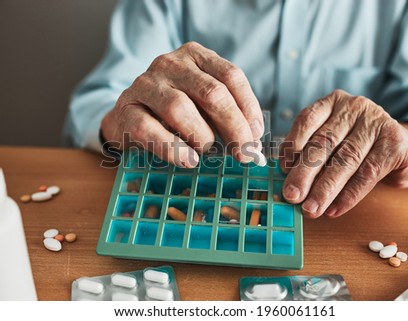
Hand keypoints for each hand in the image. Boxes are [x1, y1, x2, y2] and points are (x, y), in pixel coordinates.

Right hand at [101, 42, 263, 166]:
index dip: (248, 108)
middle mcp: (170, 63)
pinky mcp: (126, 108)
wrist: (129, 117)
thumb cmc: (176, 113)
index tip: (256, 135)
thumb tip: (253, 143)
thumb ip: (227, 115)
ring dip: (201, 136)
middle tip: (243, 153)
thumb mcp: (203, 105)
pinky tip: (188, 160)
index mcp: (196, 56)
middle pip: (211, 92)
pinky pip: (150, 129)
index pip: (231, 76)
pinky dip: (173, 148)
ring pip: (180, 108)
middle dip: (234, 126)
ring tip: (205, 151)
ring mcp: (145, 83)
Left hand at [279, 90, 407, 217]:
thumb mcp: (334, 144)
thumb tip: (288, 181)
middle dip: (304, 173)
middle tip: (291, 196)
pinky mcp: (396, 143)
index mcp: (333, 102)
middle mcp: (354, 107)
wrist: (407, 150)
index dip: (292, 144)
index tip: (281, 169)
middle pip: (324, 142)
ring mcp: (377, 122)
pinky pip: (367, 173)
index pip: (307, 119)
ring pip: (345, 159)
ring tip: (311, 209)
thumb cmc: (360, 148)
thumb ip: (311, 154)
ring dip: (325, 188)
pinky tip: (334, 209)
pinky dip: (349, 195)